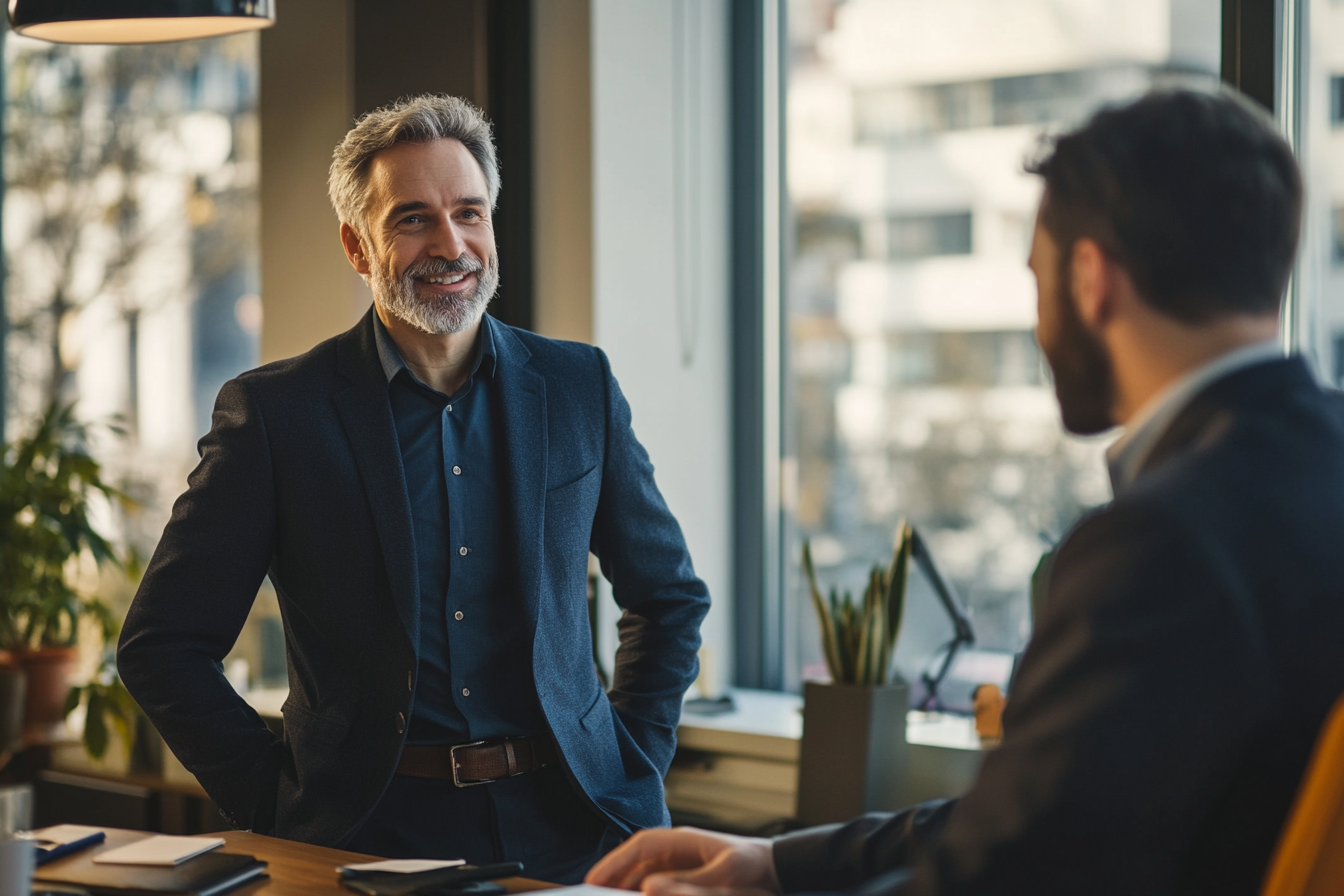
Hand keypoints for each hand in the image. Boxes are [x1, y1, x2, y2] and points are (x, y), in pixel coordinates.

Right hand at [585, 827, 780, 895]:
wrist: (776, 869)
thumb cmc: (753, 866)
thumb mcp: (723, 875)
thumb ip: (688, 882)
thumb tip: (649, 886)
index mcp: (683, 840)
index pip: (640, 846)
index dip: (615, 861)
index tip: (594, 878)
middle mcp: (678, 849)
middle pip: (637, 860)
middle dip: (614, 874)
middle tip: (593, 893)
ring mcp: (681, 862)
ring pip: (644, 872)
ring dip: (627, 885)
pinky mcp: (687, 875)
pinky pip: (658, 882)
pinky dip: (644, 890)